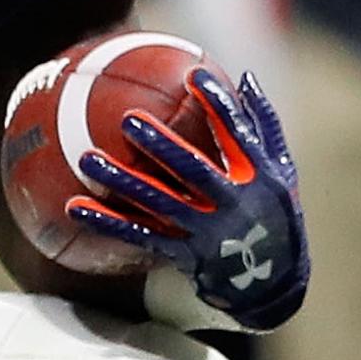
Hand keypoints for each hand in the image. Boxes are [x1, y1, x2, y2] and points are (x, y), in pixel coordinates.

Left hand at [68, 69, 308, 330]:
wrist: (274, 284)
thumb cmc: (278, 214)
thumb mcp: (284, 171)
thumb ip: (265, 124)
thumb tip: (245, 76)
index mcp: (259, 177)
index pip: (237, 135)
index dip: (218, 105)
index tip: (194, 75)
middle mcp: (233, 203)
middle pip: (193, 170)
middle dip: (161, 145)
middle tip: (129, 119)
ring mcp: (207, 231)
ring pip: (159, 202)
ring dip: (122, 180)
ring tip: (88, 157)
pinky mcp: (185, 254)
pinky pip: (141, 235)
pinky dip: (108, 222)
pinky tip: (76, 207)